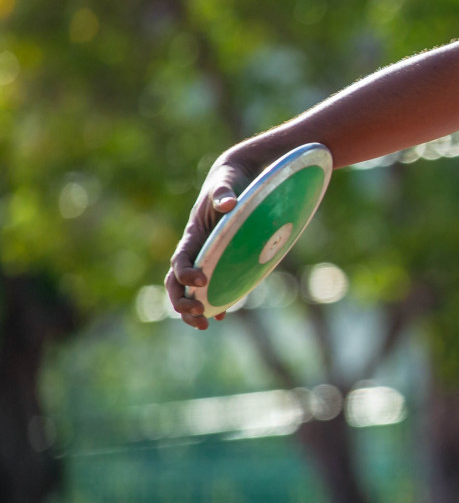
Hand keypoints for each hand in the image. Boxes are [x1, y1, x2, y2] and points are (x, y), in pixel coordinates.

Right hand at [164, 156, 257, 328]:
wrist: (237, 178)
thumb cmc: (230, 181)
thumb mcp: (226, 184)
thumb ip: (224, 193)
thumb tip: (228, 203)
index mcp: (193, 235)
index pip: (179, 260)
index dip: (185, 274)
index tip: (201, 282)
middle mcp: (195, 249)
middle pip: (177, 282)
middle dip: (182, 301)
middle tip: (199, 315)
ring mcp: (207, 256)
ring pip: (191, 289)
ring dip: (193, 308)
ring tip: (205, 324)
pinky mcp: (221, 259)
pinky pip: (212, 285)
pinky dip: (214, 301)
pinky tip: (222, 315)